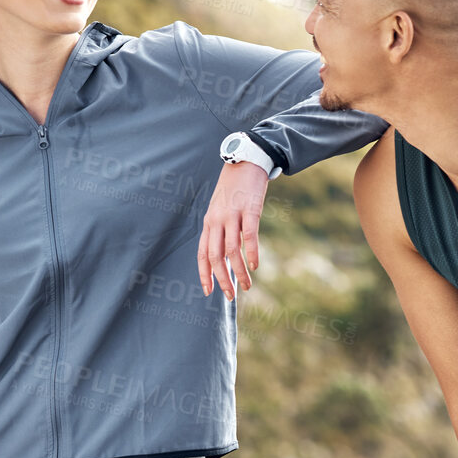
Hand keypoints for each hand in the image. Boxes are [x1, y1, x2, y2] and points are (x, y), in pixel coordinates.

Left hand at [197, 161, 269, 298]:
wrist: (245, 162)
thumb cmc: (234, 190)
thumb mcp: (221, 210)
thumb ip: (221, 232)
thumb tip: (225, 257)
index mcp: (208, 223)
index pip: (202, 254)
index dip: (205, 274)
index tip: (209, 291)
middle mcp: (217, 220)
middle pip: (215, 256)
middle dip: (222, 279)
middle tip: (231, 295)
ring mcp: (232, 215)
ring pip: (232, 250)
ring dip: (239, 272)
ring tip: (247, 285)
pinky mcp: (249, 210)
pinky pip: (249, 235)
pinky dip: (252, 252)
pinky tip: (255, 265)